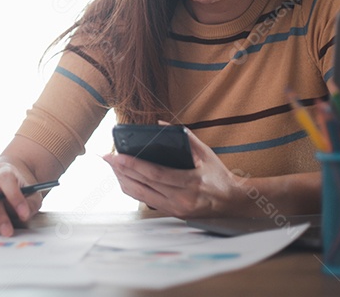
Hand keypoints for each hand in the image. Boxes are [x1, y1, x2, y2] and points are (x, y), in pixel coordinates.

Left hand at [102, 127, 239, 217]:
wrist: (232, 202)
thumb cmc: (219, 175)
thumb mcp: (206, 153)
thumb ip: (185, 137)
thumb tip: (161, 125)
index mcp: (191, 182)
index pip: (155, 174)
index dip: (134, 165)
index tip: (117, 156)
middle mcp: (181, 199)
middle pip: (144, 185)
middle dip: (122, 171)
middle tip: (106, 158)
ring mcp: (176, 209)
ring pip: (141, 196)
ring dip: (123, 181)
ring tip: (112, 167)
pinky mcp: (173, 214)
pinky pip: (146, 201)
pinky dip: (133, 189)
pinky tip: (124, 179)